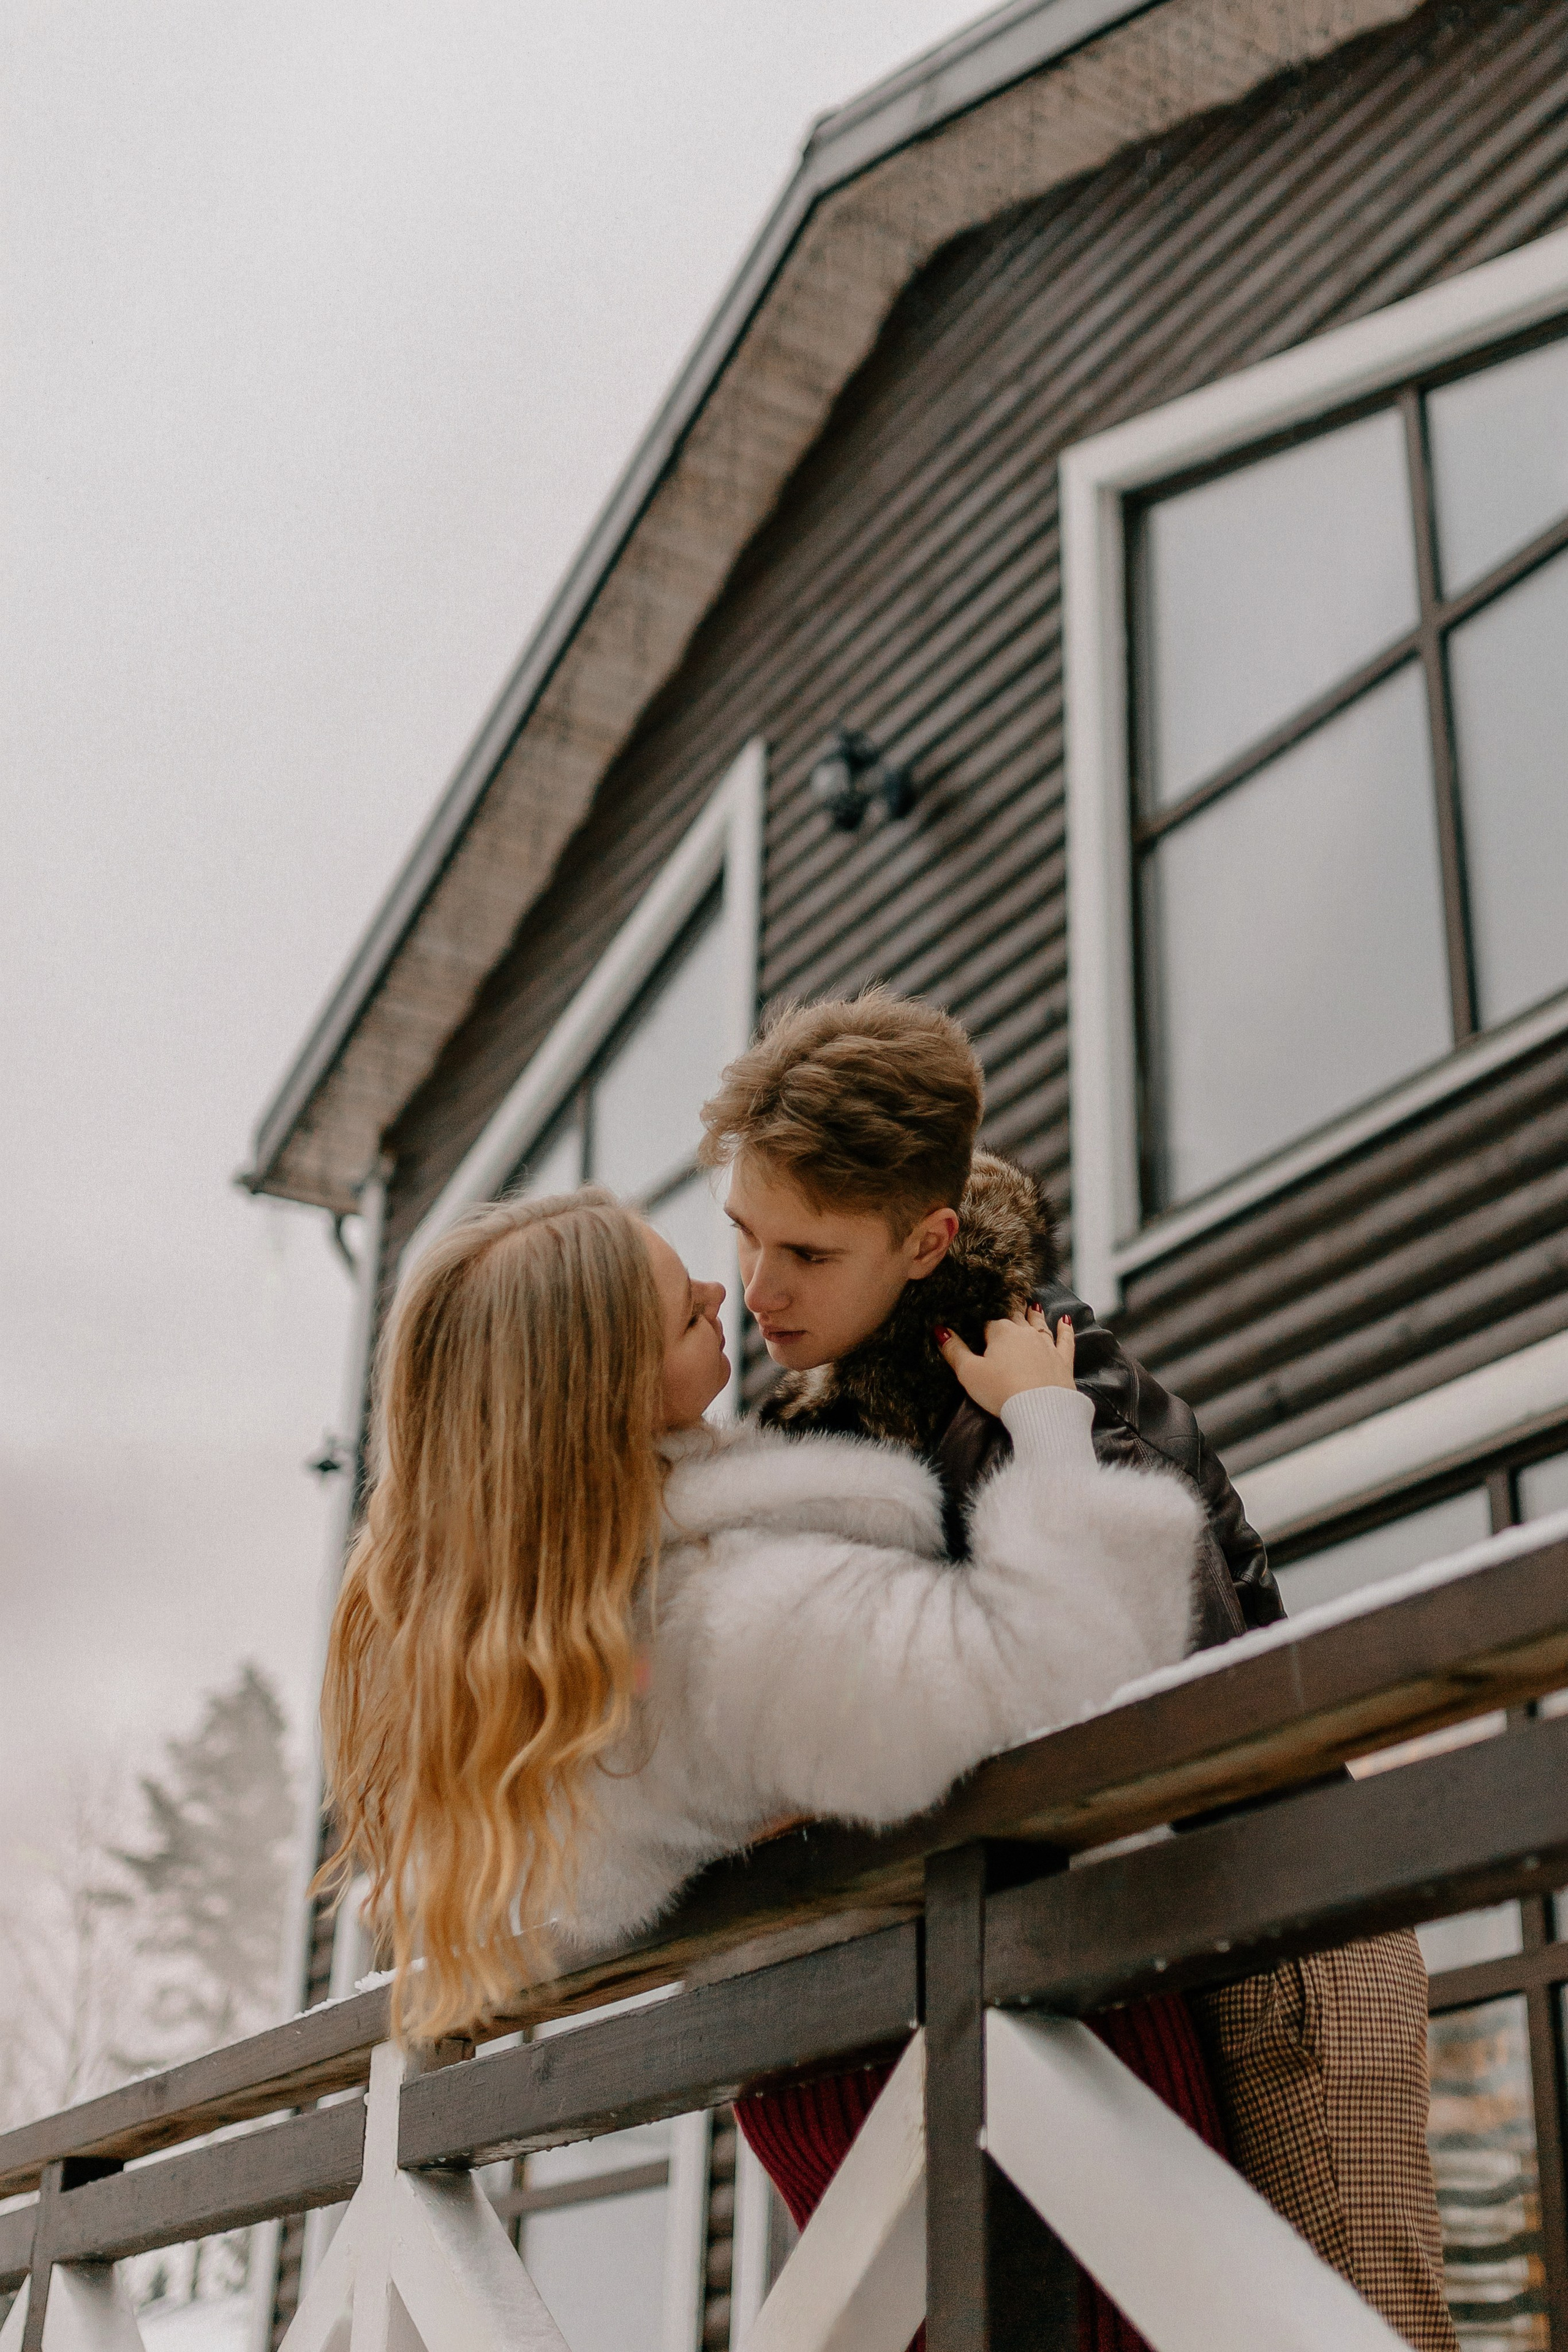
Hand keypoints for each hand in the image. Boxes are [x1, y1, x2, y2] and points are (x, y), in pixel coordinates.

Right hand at [935, 1303, 1075, 1417]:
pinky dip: (1065, 1329)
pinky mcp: (1063, 1359)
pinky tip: (1066, 1320)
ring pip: (1039, 1324)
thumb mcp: (969, 1373)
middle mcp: (1025, 1333)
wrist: (1040, 1409)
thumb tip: (939, 1330)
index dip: (982, 1327)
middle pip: (1015, 1318)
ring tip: (1033, 1305)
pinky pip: (1065, 1339)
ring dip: (1034, 1314)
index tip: (979, 1327)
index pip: (988, 1324)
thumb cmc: (1001, 1391)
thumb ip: (954, 1350)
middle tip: (1009, 1302)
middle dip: (1010, 1312)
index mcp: (1001, 1333)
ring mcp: (1046, 1345)